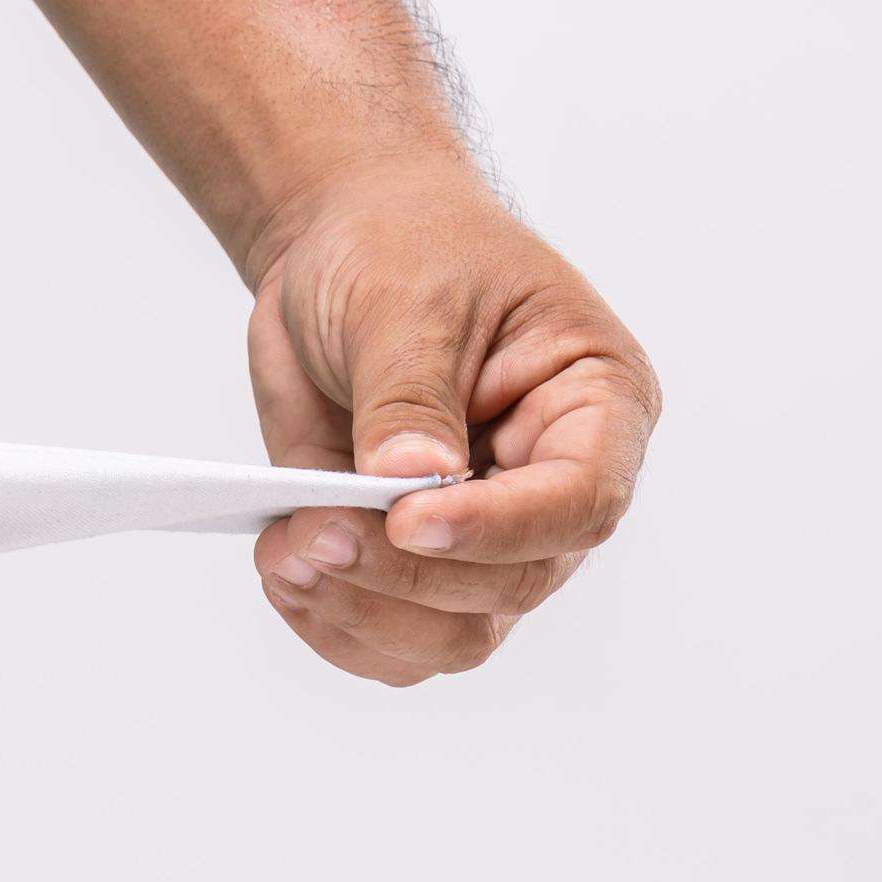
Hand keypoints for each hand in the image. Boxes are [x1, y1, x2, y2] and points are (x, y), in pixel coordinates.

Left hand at [245, 159, 657, 683]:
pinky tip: (286, 571)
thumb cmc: (404, 243)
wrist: (343, 244)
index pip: (580, 499)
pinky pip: (390, 638)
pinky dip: (332, 621)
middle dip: (407, 575)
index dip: (498, 527)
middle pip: (513, 585)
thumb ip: (409, 394)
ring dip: (363, 612)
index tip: (408, 520)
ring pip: (453, 635)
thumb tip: (411, 480)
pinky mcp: (411, 561)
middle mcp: (551, 487)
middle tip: (314, 532)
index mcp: (595, 405)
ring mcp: (483, 536)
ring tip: (286, 552)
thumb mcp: (405, 294)